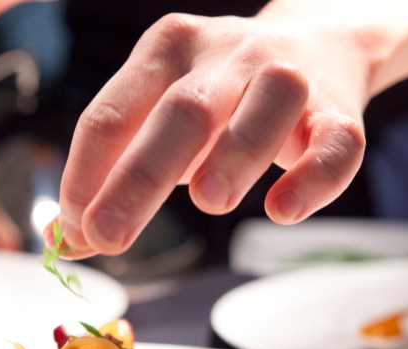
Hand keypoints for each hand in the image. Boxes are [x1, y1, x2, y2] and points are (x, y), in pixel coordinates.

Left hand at [49, 12, 368, 258]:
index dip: (86, 176)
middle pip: (180, 114)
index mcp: (166, 52)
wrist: (317, 48)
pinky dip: (313, 180)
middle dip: (138, 179)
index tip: (76, 234)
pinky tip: (284, 211)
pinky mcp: (338, 112)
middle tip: (108, 237)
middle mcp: (225, 56)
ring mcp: (287, 78)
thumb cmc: (224, 99)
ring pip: (264, 110)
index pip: (111, 114)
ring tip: (208, 203)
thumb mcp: (162, 119)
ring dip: (233, 158)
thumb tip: (69, 241)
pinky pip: (335, 145)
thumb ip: (116, 172)